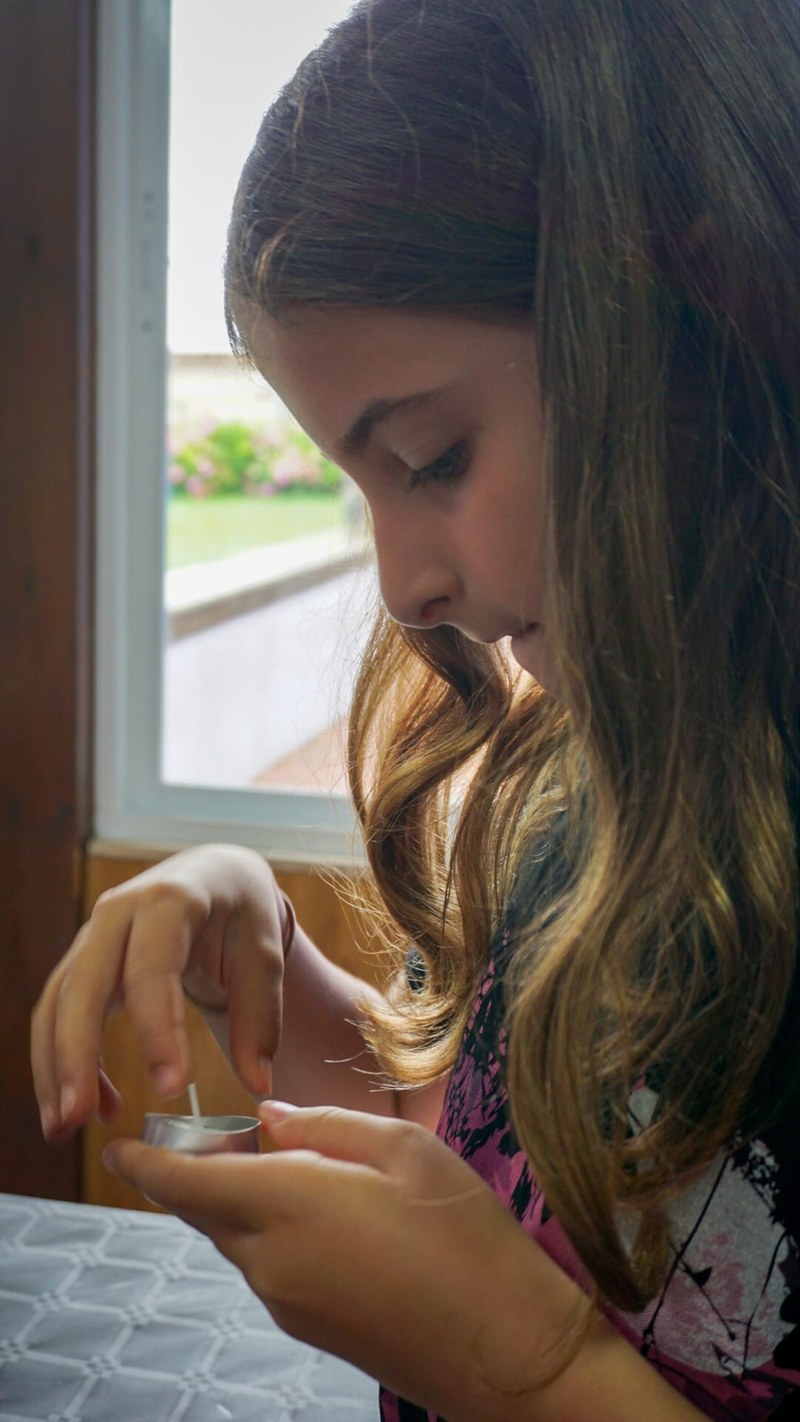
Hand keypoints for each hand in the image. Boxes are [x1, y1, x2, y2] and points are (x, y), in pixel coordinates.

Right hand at [31, 845, 288, 1142]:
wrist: (215, 876)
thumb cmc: (242, 913)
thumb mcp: (265, 954)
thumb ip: (261, 1018)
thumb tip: (258, 1084)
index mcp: (170, 900)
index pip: (152, 970)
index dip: (157, 1031)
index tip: (171, 1090)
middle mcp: (118, 912)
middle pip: (82, 986)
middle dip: (75, 1056)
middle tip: (79, 1119)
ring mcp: (92, 935)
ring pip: (57, 1003)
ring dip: (54, 1068)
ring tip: (65, 1128)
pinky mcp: (81, 961)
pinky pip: (57, 1013)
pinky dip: (61, 1062)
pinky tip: (87, 1105)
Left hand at [102, 1104, 587, 1421]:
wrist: (504, 1352)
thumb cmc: (464, 1237)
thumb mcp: (407, 1150)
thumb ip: (326, 1127)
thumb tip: (267, 1120)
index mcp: (290, 1203)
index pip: (188, 1181)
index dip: (146, 1162)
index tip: (116, 1144)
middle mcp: (271, 1258)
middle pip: (204, 1211)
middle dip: (191, 1174)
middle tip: (211, 1135)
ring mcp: (286, 1301)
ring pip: (234, 1240)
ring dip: (234, 1203)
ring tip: (278, 1165)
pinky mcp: (308, 1327)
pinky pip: (264, 1268)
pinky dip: (264, 1233)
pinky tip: (314, 1214)